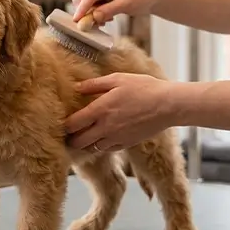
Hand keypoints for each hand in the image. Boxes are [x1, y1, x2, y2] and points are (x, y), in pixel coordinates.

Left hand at [64, 73, 180, 151]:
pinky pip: (106, 150)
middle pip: (78, 142)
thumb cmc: (144, 88)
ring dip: (84, 144)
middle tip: (68, 134)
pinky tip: (100, 138)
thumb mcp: (118, 79)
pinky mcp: (126, 144)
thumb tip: (77, 87)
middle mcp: (105, 127)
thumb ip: (94, 84)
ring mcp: (115, 138)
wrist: (168, 105)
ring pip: (91, 149)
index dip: (63, 126)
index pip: (72, 124)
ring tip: (82, 137)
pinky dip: (99, 146)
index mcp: (100, 110)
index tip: (61, 123)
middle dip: (70, 139)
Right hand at [71, 0, 155, 24]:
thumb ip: (109, 10)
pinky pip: (89, 7)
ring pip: (83, 4)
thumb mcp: (126, 4)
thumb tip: (93, 18)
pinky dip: (94, 14)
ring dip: (91, 15)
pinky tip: (108, 17)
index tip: (76, 21)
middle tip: (97, 24)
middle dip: (86, 13)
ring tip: (108, 19)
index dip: (82, 8)